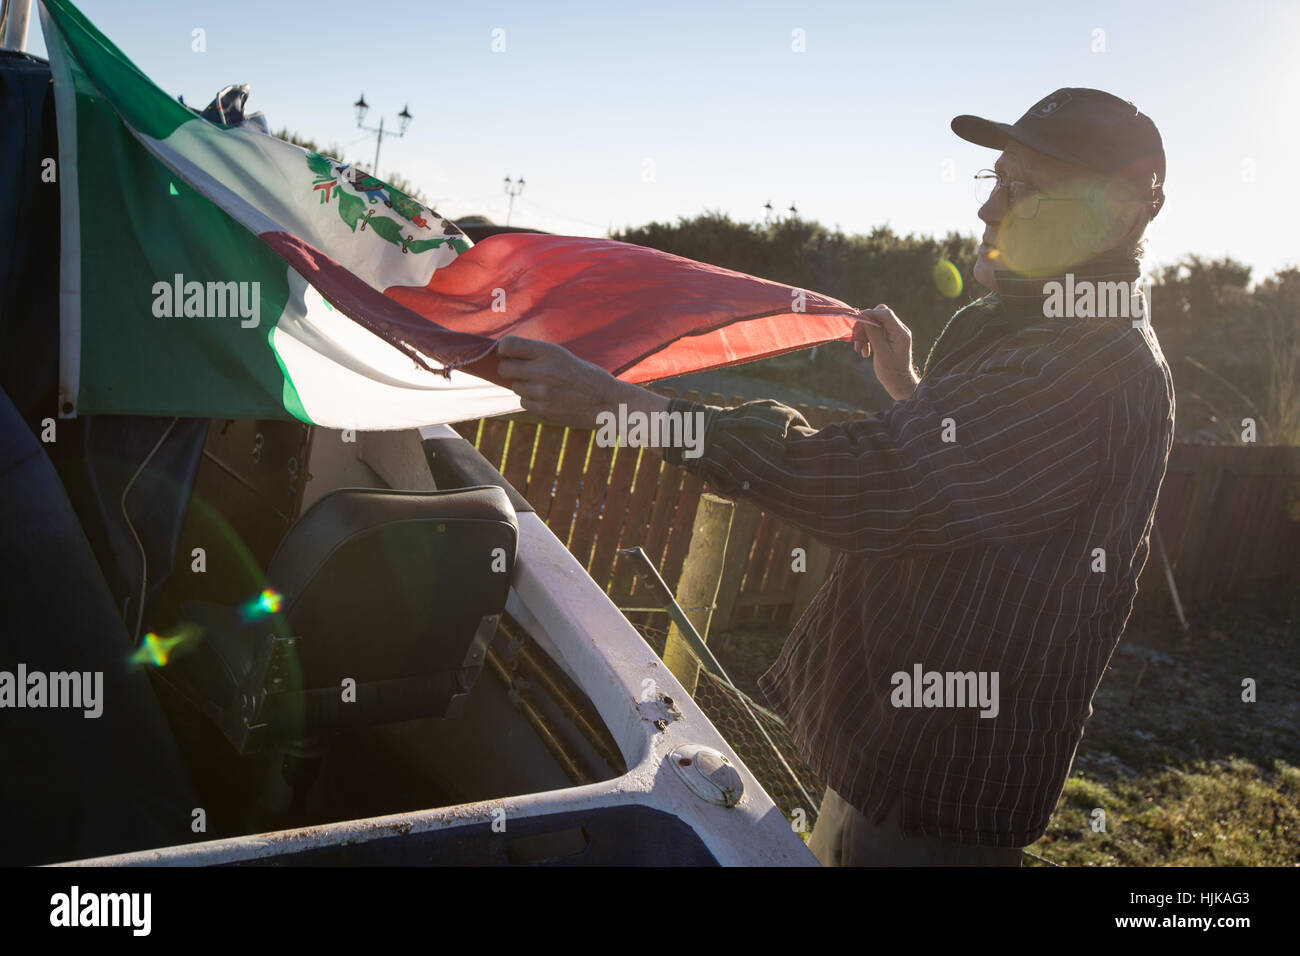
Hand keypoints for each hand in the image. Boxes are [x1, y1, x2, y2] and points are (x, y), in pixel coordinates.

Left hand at [496, 335, 627, 428]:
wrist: (606, 401)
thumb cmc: (584, 376)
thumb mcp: (563, 356)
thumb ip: (536, 355)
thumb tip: (504, 356)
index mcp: (549, 352)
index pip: (508, 345)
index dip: (502, 349)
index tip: (506, 353)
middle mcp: (542, 370)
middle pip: (504, 368)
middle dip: (509, 370)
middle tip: (522, 372)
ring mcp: (541, 392)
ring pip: (516, 387)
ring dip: (525, 387)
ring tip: (547, 387)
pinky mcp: (543, 410)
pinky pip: (524, 403)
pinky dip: (533, 401)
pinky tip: (551, 399)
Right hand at [853, 304, 918, 400]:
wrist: (898, 383)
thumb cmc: (891, 372)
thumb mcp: (882, 353)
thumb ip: (874, 334)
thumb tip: (865, 318)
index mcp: (900, 333)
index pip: (885, 313)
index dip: (870, 313)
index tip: (856, 320)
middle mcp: (899, 330)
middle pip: (880, 315)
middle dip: (866, 324)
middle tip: (857, 338)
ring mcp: (894, 334)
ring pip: (875, 324)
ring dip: (864, 334)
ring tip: (859, 349)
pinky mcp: (889, 338)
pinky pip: (875, 332)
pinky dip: (867, 339)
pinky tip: (864, 352)